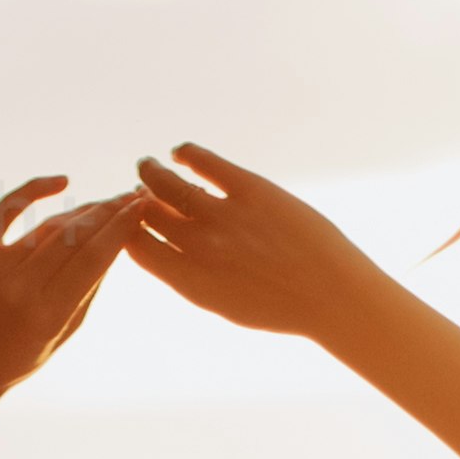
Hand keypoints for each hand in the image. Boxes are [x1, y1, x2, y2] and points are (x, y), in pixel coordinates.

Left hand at [0, 176, 133, 396]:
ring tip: (103, 204)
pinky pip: (6, 210)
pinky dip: (33, 190)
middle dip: (107, 212)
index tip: (141, 207)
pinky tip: (61, 181)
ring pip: (48, 226)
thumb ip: (87, 292)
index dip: (121, 228)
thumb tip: (113, 245)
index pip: (94, 259)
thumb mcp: (60, 336)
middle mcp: (20, 288)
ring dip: (81, 210)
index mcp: (47, 315)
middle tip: (129, 198)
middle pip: (75, 236)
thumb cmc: (14, 358)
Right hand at [123, 144, 365, 340]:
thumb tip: (173, 251)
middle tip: (136, 191)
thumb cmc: (283, 306)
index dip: (127, 230)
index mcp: (190, 281)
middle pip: (149, 215)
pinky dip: (187, 154)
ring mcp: (223, 217)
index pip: (138, 247)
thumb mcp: (227, 303)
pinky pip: (206, 163)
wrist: (332, 295)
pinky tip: (180, 151)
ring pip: (169, 186)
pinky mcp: (250, 189)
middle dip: (137, 202)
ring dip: (153, 174)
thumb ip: (195, 276)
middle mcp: (199, 248)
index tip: (128, 221)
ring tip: (147, 167)